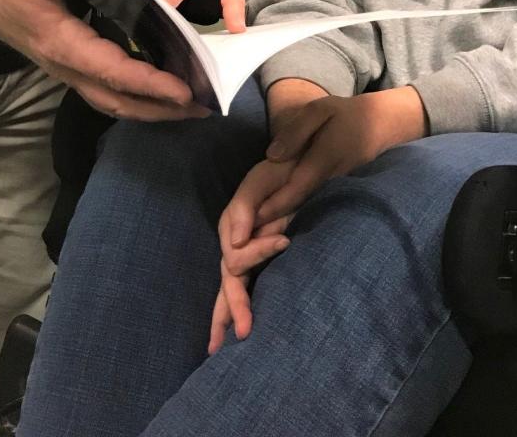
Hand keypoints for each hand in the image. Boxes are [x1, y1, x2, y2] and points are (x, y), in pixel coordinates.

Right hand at [0, 0, 207, 119]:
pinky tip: (168, 91)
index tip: (182, 88)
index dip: (146, 81)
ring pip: (114, 101)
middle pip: (118, 99)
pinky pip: (109, 90)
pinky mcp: (72, 65)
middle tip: (205, 104)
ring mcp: (67, 69)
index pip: (108, 68)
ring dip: (154, 108)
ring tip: (196, 106)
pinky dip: (140, 96)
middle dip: (161, 107)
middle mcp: (64, 64)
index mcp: (57, 39)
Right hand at [209, 159, 294, 353]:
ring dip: (228, 316)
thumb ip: (243, 209)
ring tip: (220, 348)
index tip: (284, 240)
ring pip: (231, 291)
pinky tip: (237, 329)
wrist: (295, 169)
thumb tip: (236, 242)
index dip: (259, 252)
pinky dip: (239, 309)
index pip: (238, 256)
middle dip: (233, 308)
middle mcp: (234, 246)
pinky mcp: (263, 259)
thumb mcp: (258, 183)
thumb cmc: (277, 174)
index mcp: (231, 229)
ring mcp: (247, 255)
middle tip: (244, 333)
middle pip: (229, 282)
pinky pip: (248, 287)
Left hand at [254, 89, 427, 226]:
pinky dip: (289, 217)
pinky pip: (308, 208)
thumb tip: (272, 156)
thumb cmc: (344, 115)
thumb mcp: (319, 110)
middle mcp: (326, 183)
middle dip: (270, 225)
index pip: (293, 190)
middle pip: (295, 208)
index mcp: (321, 162)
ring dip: (277, 225)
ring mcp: (331, 191)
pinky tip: (271, 228)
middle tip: (243, 239)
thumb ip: (296, 131)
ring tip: (251, 240)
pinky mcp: (332, 194)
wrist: (379, 126)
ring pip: (301, 212)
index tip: (250, 219)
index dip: (271, 207)